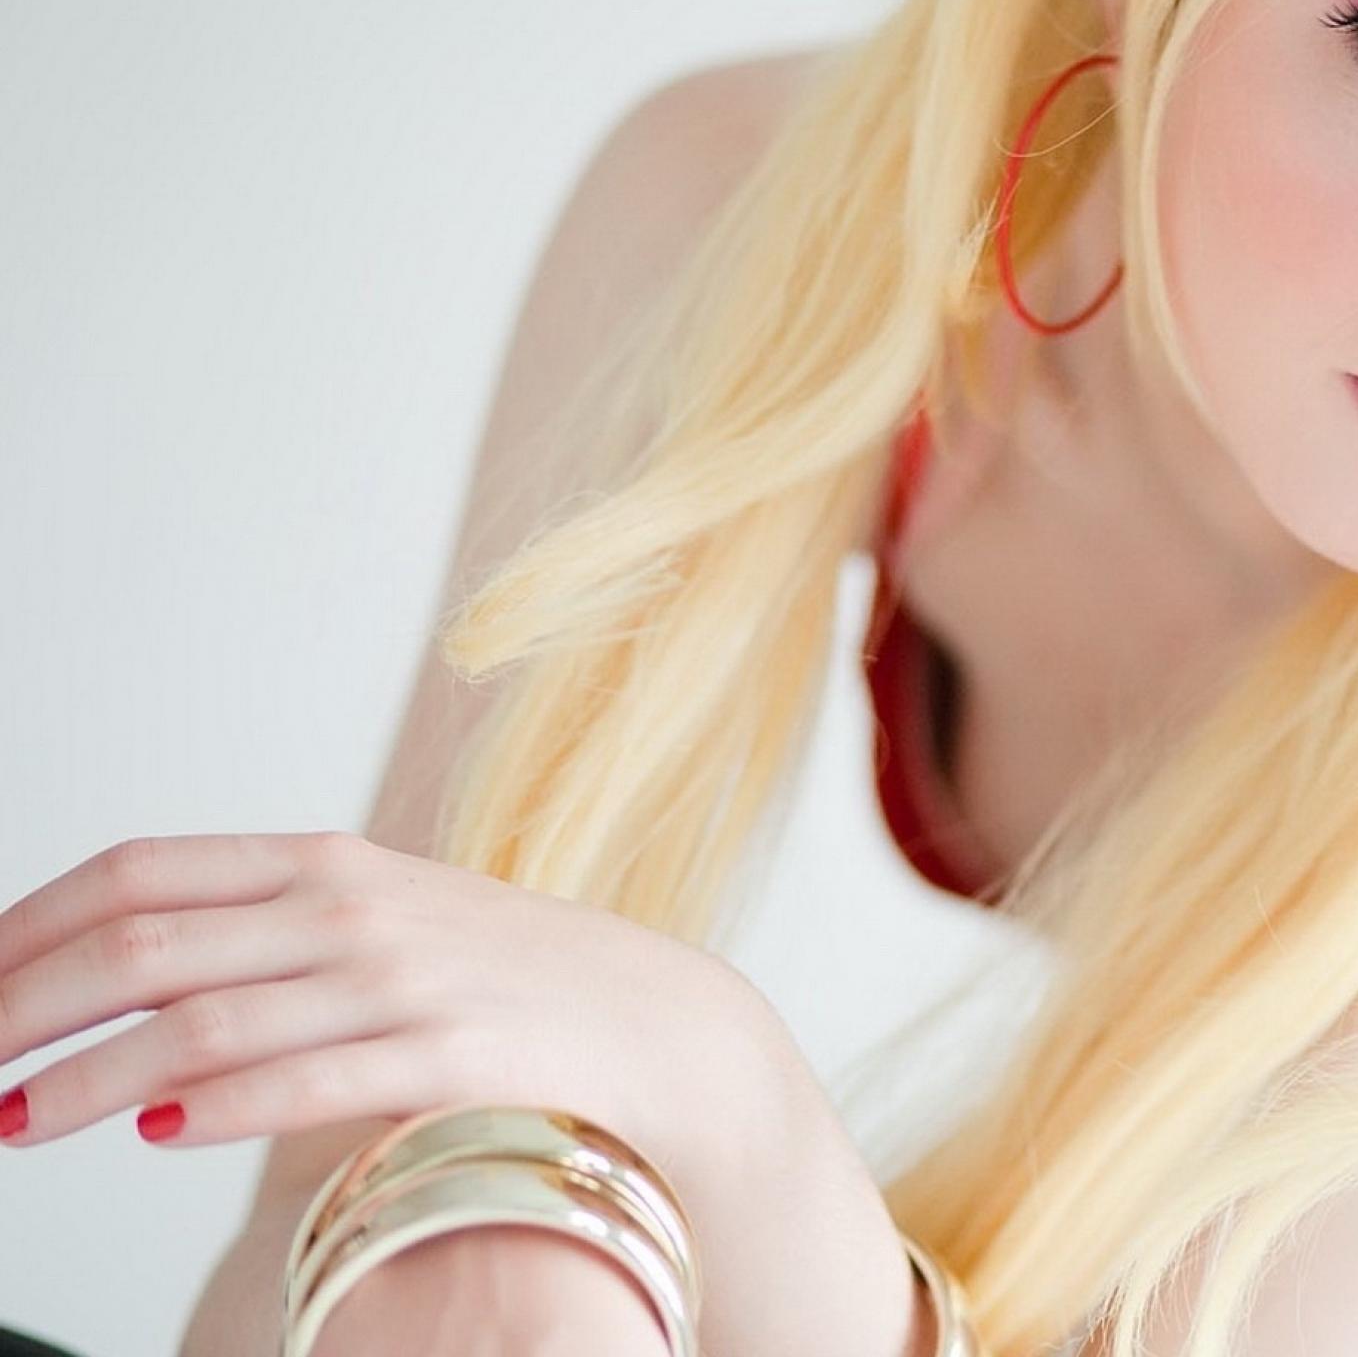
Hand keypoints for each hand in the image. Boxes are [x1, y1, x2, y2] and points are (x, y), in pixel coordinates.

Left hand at [3, 829, 918, 1354]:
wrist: (658, 1025)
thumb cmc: (509, 981)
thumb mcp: (383, 924)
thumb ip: (265, 937)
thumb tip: (119, 978)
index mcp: (324, 861)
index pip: (137, 875)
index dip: (27, 928)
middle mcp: (352, 906)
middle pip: (141, 946)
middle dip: (21, 1011)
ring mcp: (401, 978)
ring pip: (199, 1022)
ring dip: (83, 1080)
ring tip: (17, 1123)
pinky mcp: (448, 1052)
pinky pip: (304, 1077)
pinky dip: (215, 1104)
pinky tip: (156, 1131)